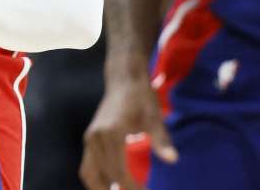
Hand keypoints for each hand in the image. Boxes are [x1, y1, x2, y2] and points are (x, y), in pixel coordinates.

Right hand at [80, 75, 176, 189]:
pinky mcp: (90, 139)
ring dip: (101, 188)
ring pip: (88, 172)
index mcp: (111, 132)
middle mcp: (95, 137)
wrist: (124, 81)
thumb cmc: (141, 99)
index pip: (118, 171)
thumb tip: (172, 160)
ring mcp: (90, 138)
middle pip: (102, 175)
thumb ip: (161, 140)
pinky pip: (88, 165)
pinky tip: (112, 188)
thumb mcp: (154, 118)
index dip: (132, 187)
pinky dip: (97, 179)